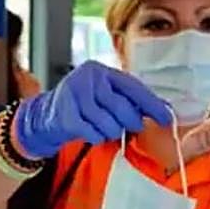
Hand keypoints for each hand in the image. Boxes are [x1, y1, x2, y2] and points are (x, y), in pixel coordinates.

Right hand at [13, 61, 172, 158]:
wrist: (43, 116)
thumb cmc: (81, 107)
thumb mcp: (104, 96)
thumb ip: (128, 100)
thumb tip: (162, 111)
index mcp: (102, 71)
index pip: (133, 87)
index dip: (152, 104)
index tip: (166, 118)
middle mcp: (89, 78)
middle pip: (123, 108)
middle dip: (130, 122)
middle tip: (128, 127)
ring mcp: (75, 95)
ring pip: (109, 124)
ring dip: (111, 132)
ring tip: (104, 128)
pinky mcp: (66, 114)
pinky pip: (94, 133)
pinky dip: (97, 137)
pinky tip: (91, 132)